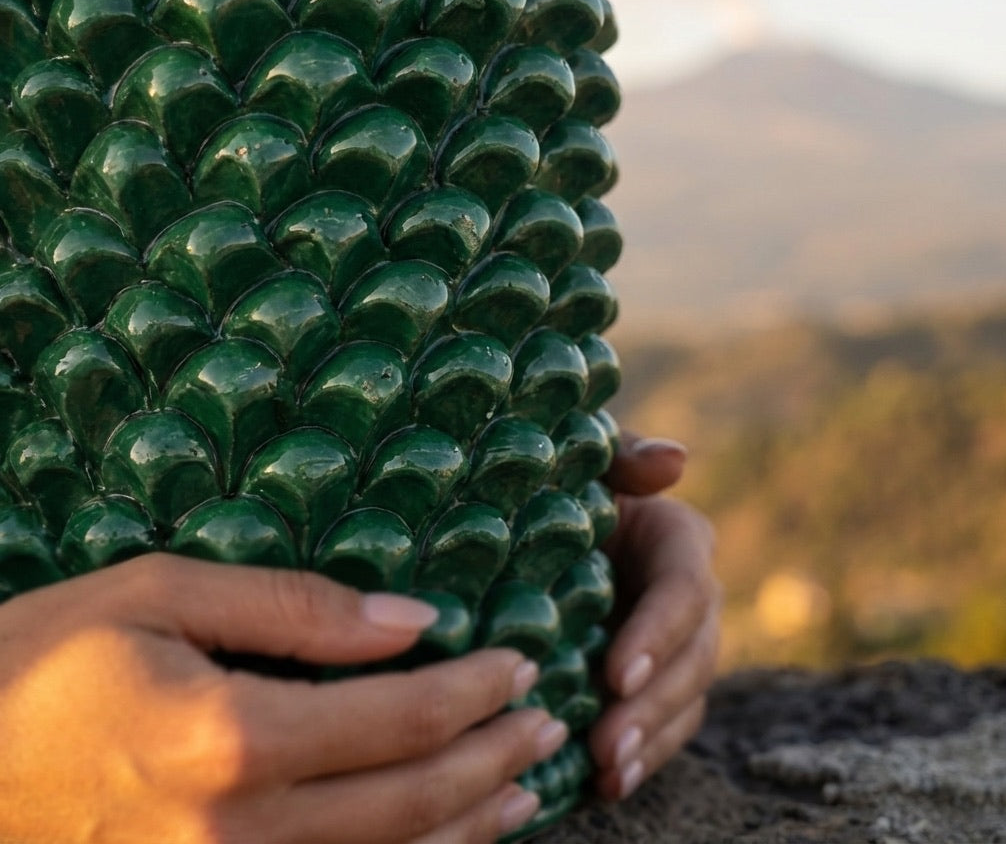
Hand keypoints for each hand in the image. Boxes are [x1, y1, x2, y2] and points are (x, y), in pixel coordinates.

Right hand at [0, 555, 564, 843]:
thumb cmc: (51, 657)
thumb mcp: (163, 593)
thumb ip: (295, 607)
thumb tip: (412, 619)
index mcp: (230, 737)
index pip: (398, 719)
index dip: (473, 691)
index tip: (521, 663)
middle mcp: (236, 830)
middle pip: (409, 803)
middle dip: (492, 760)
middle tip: (545, 721)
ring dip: (470, 827)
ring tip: (527, 788)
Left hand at [589, 433, 720, 799]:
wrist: (543, 519)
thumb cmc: (564, 482)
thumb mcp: (589, 461)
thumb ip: (626, 455)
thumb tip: (675, 460)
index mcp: (678, 540)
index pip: (685, 591)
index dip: (657, 634)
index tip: (617, 672)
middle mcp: (689, 598)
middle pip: (692, 658)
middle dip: (653, 704)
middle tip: (607, 742)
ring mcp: (676, 645)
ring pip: (683, 700)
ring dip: (649, 741)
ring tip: (608, 772)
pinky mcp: (655, 680)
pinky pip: (664, 725)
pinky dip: (642, 757)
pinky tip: (607, 785)